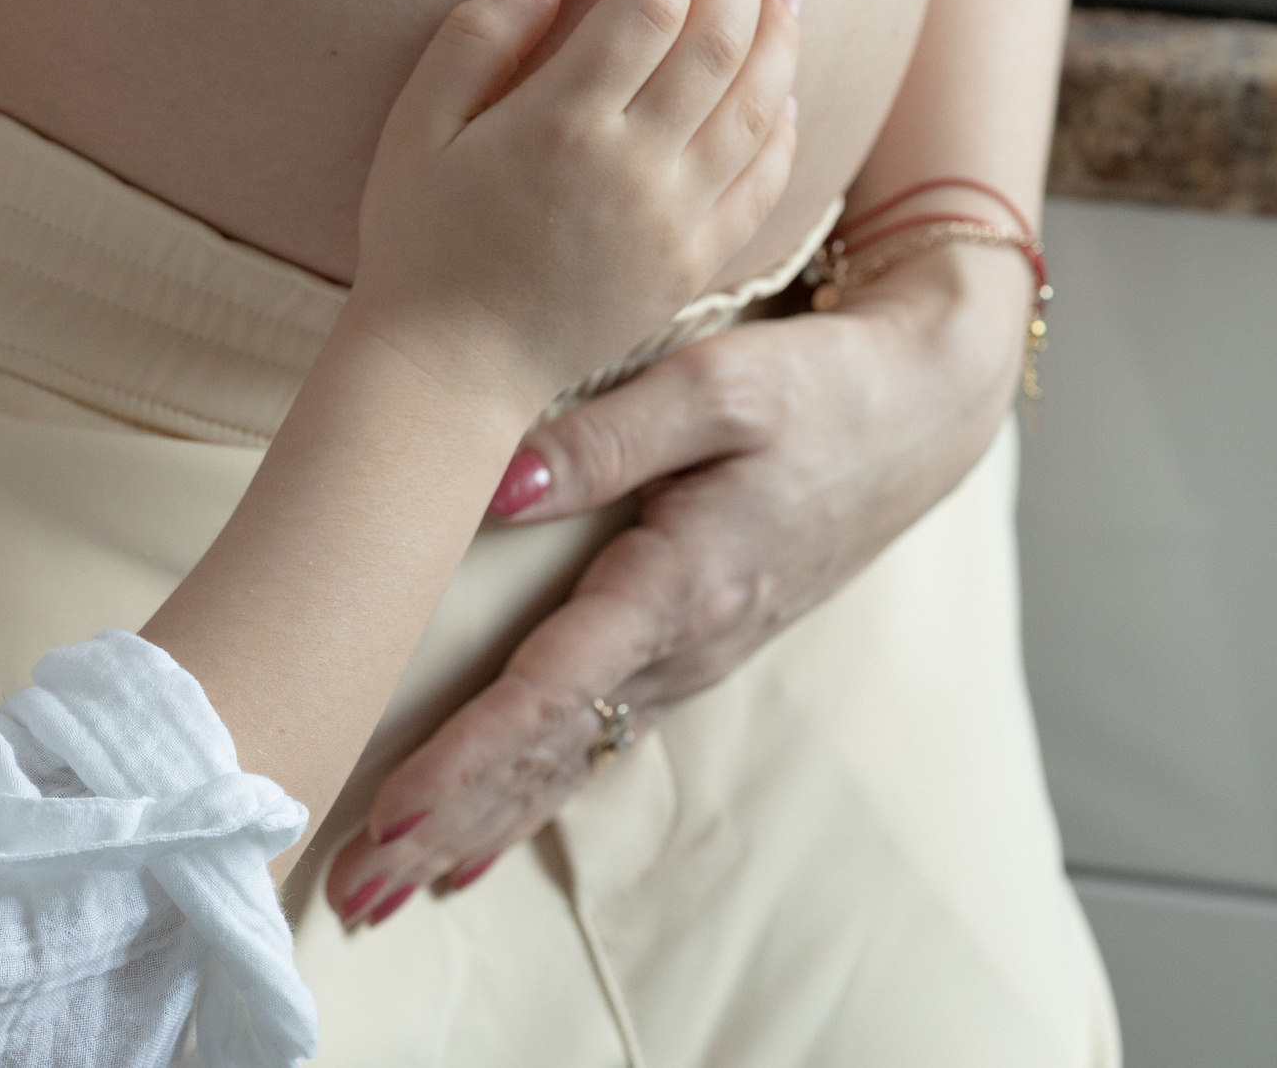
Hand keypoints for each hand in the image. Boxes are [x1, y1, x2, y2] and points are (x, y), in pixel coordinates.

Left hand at [322, 238, 1032, 923]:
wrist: (922, 412)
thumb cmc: (820, 389)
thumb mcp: (720, 384)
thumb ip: (608, 435)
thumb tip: (497, 486)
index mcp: (683, 587)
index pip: (553, 694)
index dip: (466, 761)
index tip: (390, 817)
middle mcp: (683, 648)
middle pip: (542, 758)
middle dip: (444, 829)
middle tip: (354, 889)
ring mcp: (687, 662)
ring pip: (560, 766)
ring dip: (469, 831)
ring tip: (381, 892)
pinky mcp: (686, 654)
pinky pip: (590, 747)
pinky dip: (522, 802)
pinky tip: (469, 848)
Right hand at [349, 0, 800, 404]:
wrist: (450, 367)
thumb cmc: (418, 244)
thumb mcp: (413, 130)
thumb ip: (473, 41)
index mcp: (560, 123)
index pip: (647, 3)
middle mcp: (635, 167)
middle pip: (720, 39)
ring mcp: (676, 219)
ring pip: (761, 103)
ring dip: (779, 32)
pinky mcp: (695, 264)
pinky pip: (766, 180)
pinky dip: (785, 125)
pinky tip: (781, 92)